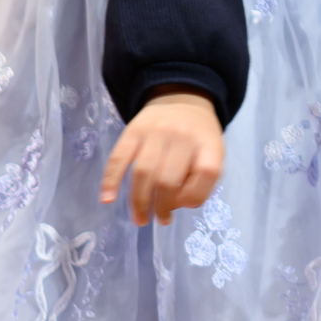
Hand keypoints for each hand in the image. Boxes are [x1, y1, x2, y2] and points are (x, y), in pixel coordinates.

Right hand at [101, 88, 225, 225]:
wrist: (182, 99)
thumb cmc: (198, 137)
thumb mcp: (213, 152)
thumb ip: (202, 179)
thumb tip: (173, 206)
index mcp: (209, 143)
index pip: (207, 174)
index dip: (194, 196)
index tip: (181, 208)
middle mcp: (183, 136)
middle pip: (168, 179)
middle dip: (161, 207)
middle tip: (157, 220)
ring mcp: (156, 131)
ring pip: (143, 173)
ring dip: (138, 201)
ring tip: (140, 219)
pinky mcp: (133, 130)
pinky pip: (119, 158)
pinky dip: (111, 180)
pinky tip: (108, 199)